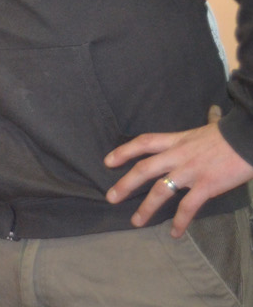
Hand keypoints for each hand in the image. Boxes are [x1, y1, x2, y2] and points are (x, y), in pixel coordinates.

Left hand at [104, 107, 252, 235]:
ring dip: (147, 207)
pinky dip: (180, 221)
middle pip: (144, 168)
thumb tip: (214, 112)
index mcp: (177, 140)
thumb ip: (208, 122)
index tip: (108, 161)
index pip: (144, 143)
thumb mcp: (211, 127)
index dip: (124, 151)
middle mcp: (178, 156)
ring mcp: (191, 172)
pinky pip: (189, 207)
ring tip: (136, 221)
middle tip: (111, 198)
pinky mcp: (207, 186)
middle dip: (126, 184)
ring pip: (161, 190)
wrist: (248, 139)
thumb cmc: (230, 134)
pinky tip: (175, 233)